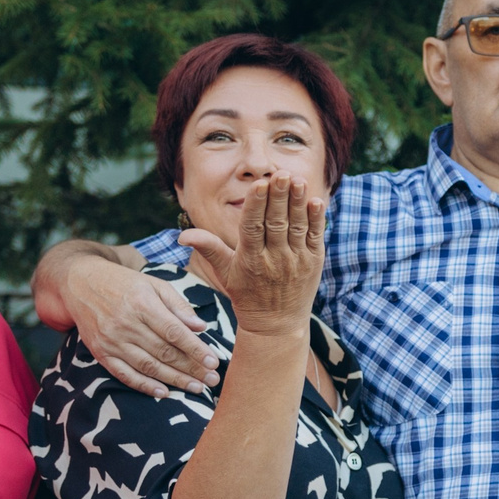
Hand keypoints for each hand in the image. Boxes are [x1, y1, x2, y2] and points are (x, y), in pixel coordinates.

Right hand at [69, 260, 222, 397]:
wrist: (80, 283)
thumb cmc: (124, 283)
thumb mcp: (154, 285)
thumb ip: (178, 306)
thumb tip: (201, 327)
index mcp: (142, 304)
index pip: (174, 332)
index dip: (195, 349)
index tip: (214, 362)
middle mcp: (125, 324)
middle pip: (164, 352)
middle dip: (191, 369)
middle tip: (213, 381)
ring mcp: (111, 341)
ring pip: (148, 366)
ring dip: (175, 380)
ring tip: (197, 388)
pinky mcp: (100, 353)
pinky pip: (124, 374)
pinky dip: (144, 386)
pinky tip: (164, 393)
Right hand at [183, 178, 325, 340]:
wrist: (277, 324)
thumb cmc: (246, 294)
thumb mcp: (224, 273)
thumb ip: (208, 248)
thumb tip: (181, 236)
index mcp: (250, 259)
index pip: (252, 227)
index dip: (256, 205)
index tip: (259, 184)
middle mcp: (274, 259)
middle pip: (276, 223)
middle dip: (279, 197)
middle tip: (282, 174)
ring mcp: (296, 260)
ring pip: (297, 227)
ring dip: (298, 202)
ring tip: (298, 179)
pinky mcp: (314, 262)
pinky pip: (315, 237)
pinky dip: (316, 219)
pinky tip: (315, 200)